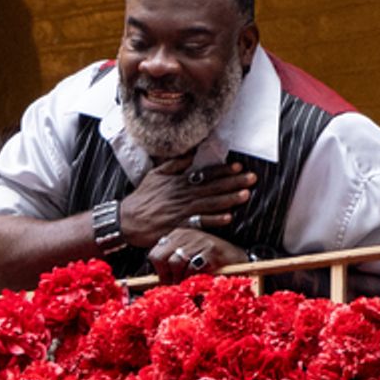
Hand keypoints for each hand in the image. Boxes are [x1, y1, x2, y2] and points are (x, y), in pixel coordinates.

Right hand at [118, 156, 255, 247]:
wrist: (127, 220)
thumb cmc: (142, 197)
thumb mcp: (155, 174)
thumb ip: (175, 164)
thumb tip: (191, 154)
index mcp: (178, 181)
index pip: (205, 174)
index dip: (223, 170)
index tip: (238, 167)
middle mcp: (182, 194)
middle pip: (212, 187)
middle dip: (234, 183)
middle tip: (252, 179)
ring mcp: (181, 211)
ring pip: (210, 203)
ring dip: (229, 199)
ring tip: (246, 195)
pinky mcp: (179, 226)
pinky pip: (200, 222)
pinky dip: (214, 220)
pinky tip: (228, 217)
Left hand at [147, 228, 248, 283]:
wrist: (237, 258)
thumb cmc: (210, 260)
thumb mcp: (188, 257)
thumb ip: (172, 262)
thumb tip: (159, 280)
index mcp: (177, 234)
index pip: (155, 254)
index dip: (160, 271)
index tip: (168, 280)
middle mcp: (185, 234)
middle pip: (161, 258)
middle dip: (167, 275)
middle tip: (177, 284)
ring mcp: (198, 240)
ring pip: (175, 263)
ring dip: (181, 278)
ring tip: (189, 282)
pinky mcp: (210, 250)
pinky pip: (192, 267)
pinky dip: (194, 277)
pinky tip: (200, 278)